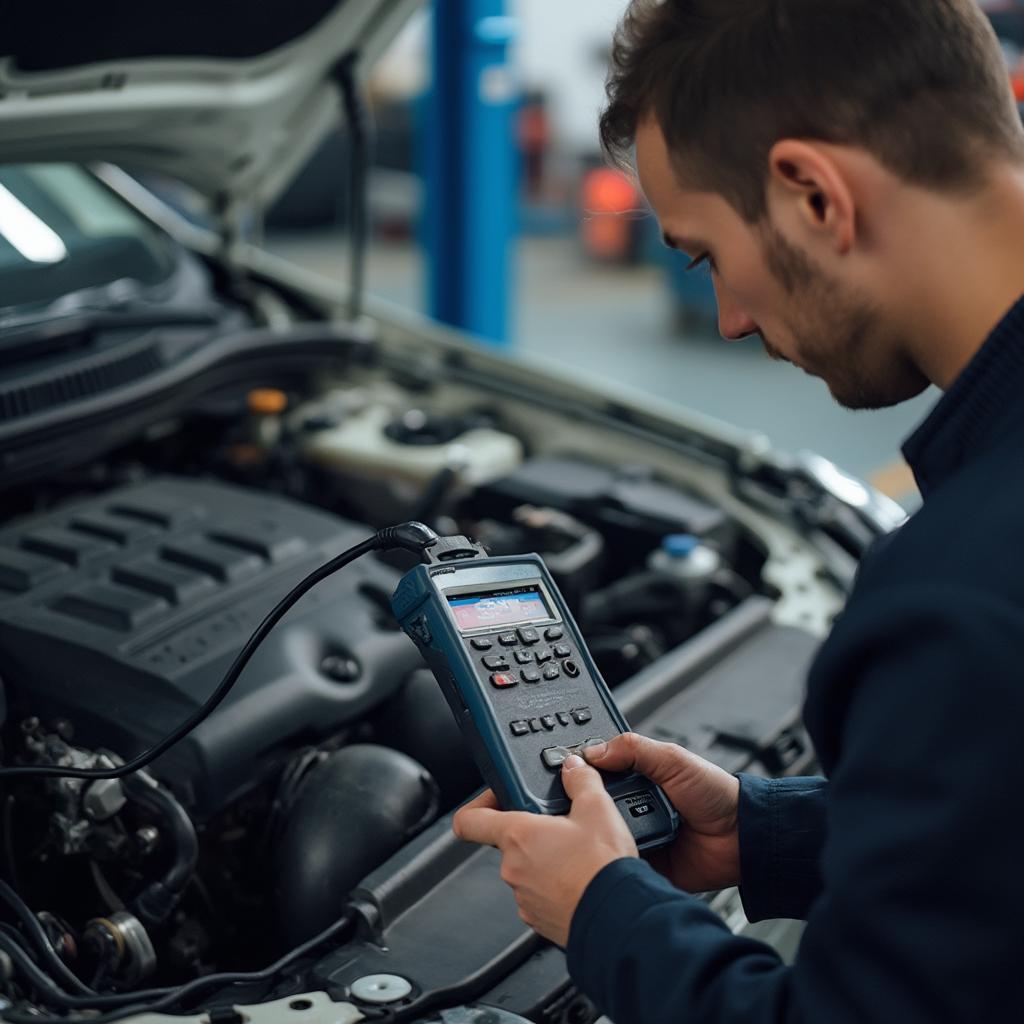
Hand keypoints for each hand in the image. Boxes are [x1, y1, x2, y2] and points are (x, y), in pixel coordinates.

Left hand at [452, 755, 637, 946]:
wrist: (618, 916)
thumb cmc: (602, 868)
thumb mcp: (598, 807)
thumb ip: (581, 779)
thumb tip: (574, 768)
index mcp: (518, 836)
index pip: (469, 820)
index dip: (480, 803)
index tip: (497, 796)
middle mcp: (513, 868)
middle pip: (508, 841)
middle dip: (532, 830)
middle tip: (561, 825)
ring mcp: (524, 897)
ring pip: (526, 868)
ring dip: (545, 859)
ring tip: (577, 854)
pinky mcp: (539, 919)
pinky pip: (539, 893)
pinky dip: (554, 884)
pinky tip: (580, 878)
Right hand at [583, 733, 739, 892]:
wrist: (742, 839)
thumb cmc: (716, 795)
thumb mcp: (674, 759)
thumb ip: (635, 749)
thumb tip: (594, 749)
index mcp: (637, 776)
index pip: (597, 771)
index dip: (581, 771)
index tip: (564, 772)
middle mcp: (632, 804)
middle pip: (592, 804)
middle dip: (586, 805)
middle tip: (577, 804)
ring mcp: (636, 833)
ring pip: (601, 833)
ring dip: (599, 832)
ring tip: (594, 829)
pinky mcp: (642, 862)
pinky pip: (618, 862)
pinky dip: (613, 858)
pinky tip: (608, 853)